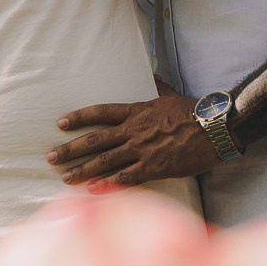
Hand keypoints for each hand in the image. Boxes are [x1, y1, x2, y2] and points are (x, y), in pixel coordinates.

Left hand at [47, 84, 218, 187]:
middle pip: (95, 140)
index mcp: (137, 111)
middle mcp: (134, 130)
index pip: (100, 113)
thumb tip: (153, 75)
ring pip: (105, 161)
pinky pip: (126, 177)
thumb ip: (158, 87)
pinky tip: (92, 190)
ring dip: (83, 170)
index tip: (61, 123)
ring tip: (65, 177)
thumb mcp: (171, 95)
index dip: (79, 118)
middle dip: (70, 149)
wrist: (215, 128)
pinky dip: (108, 184)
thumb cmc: (195, 111)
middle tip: (51, 157)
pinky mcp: (154, 168)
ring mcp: (142, 150)